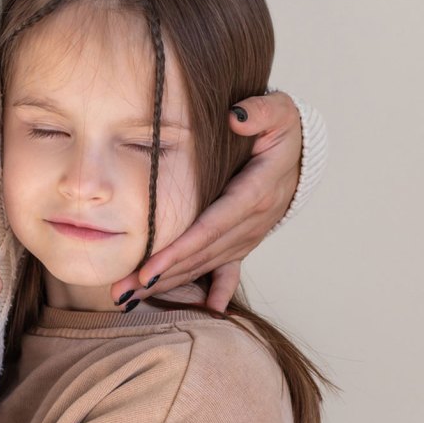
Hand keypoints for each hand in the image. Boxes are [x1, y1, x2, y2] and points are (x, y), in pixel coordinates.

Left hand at [110, 92, 302, 311]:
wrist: (302, 150)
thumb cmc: (280, 127)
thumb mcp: (277, 110)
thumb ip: (259, 111)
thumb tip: (235, 118)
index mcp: (253, 192)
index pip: (209, 228)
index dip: (179, 250)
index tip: (148, 269)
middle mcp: (251, 221)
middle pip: (200, 255)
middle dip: (160, 275)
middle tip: (121, 292)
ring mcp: (248, 234)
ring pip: (206, 264)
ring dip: (170, 283)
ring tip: (131, 298)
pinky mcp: (244, 238)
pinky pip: (229, 268)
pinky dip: (217, 291)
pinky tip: (206, 312)